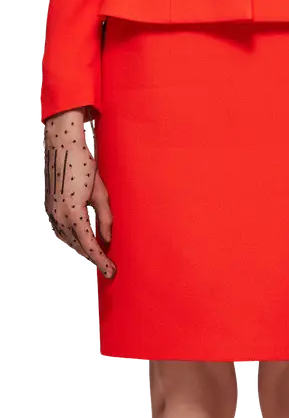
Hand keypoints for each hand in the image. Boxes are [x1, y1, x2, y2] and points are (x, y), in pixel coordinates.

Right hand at [42, 108, 116, 278]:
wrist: (62, 145)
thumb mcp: (100, 191)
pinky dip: (73, 238)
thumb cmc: (84, 164)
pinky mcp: (49, 207)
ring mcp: (52, 212)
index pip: (90, 245)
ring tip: (97, 253)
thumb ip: (105, 217)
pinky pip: (61, 230)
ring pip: (68, 240)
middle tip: (108, 264)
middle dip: (93, 256)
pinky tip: (81, 238)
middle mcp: (59, 216)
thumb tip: (108, 238)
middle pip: (78, 246)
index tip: (111, 271)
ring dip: (82, 248)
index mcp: (74, 213)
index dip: (101, 260)